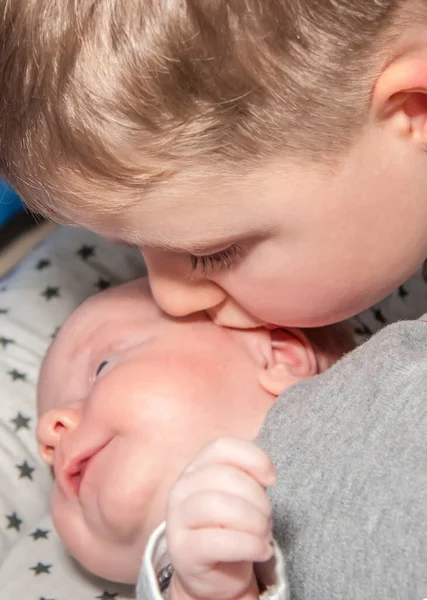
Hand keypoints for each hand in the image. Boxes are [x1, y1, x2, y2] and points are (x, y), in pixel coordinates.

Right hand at [167, 437, 275, 599]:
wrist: (214, 576)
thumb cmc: (231, 528)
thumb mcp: (241, 497)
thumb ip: (249, 478)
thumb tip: (268, 475)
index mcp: (196, 468)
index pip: (222, 447)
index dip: (253, 458)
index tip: (272, 480)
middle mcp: (181, 489)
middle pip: (224, 476)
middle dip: (257, 498)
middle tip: (268, 518)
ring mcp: (177, 519)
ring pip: (218, 506)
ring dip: (254, 522)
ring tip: (264, 535)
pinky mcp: (182, 551)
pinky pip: (220, 542)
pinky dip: (250, 545)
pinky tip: (261, 550)